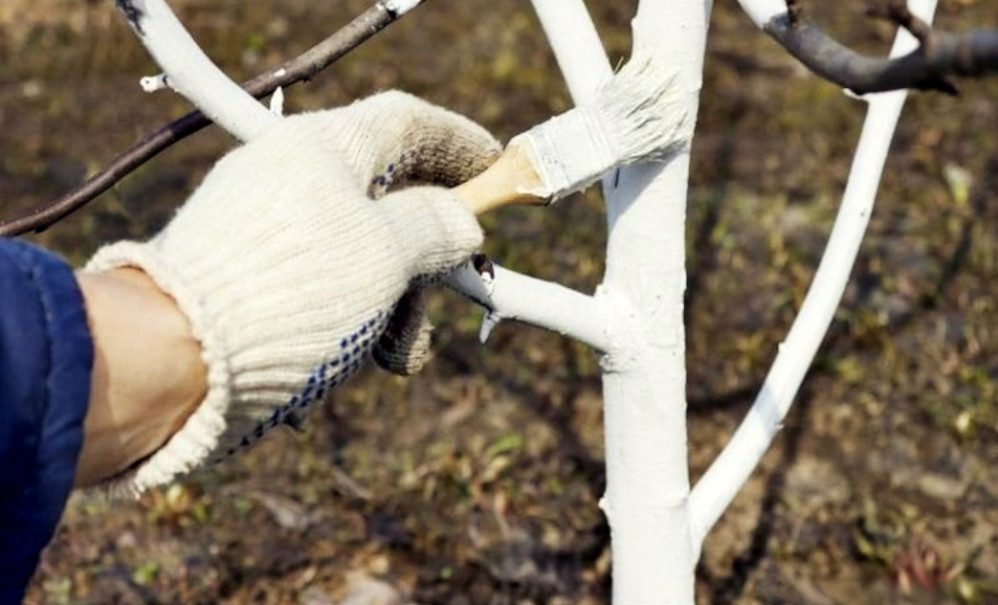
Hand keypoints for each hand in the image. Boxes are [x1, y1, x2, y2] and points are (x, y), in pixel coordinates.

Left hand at [84, 91, 499, 494]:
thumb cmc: (291, 293)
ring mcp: (262, 227)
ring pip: (354, 255)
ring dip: (392, 303)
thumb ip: (435, 228)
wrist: (172, 358)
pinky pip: (317, 286)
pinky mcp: (243, 276)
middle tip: (453, 290)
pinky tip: (353, 361)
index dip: (458, 143)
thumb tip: (460, 223)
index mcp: (322, 148)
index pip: (405, 123)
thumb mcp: (386, 255)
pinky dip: (349, 318)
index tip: (495, 169)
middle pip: (384, 200)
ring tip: (396, 356)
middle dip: (426, 255)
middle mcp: (288, 178)